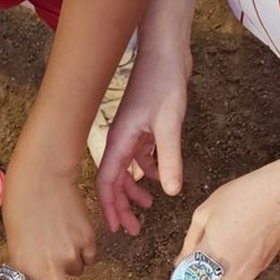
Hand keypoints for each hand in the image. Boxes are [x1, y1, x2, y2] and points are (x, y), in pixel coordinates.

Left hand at [0, 168, 109, 279]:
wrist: (41, 177)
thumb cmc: (25, 209)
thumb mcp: (19, 243)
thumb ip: (36, 267)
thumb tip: (68, 277)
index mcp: (21, 270)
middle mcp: (45, 270)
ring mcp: (68, 258)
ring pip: (79, 270)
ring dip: (73, 256)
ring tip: (58, 232)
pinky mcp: (87, 244)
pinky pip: (90, 254)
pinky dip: (83, 243)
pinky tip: (70, 226)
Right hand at [97, 44, 190, 236]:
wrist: (167, 50)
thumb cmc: (163, 81)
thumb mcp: (170, 125)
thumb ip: (169, 159)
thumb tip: (171, 192)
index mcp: (119, 140)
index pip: (108, 181)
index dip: (110, 207)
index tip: (116, 228)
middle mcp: (120, 138)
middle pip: (115, 180)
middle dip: (122, 205)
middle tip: (133, 229)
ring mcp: (131, 131)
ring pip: (127, 169)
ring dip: (135, 189)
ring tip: (149, 207)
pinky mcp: (143, 125)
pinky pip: (140, 154)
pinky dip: (147, 168)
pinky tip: (160, 177)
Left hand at [158, 161, 279, 279]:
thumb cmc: (243, 196)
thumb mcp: (204, 214)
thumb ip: (190, 244)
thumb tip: (181, 267)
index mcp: (210, 256)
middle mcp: (229, 273)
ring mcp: (246, 274)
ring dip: (208, 277)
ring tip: (222, 234)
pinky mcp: (258, 270)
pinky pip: (231, 273)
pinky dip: (224, 265)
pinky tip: (234, 238)